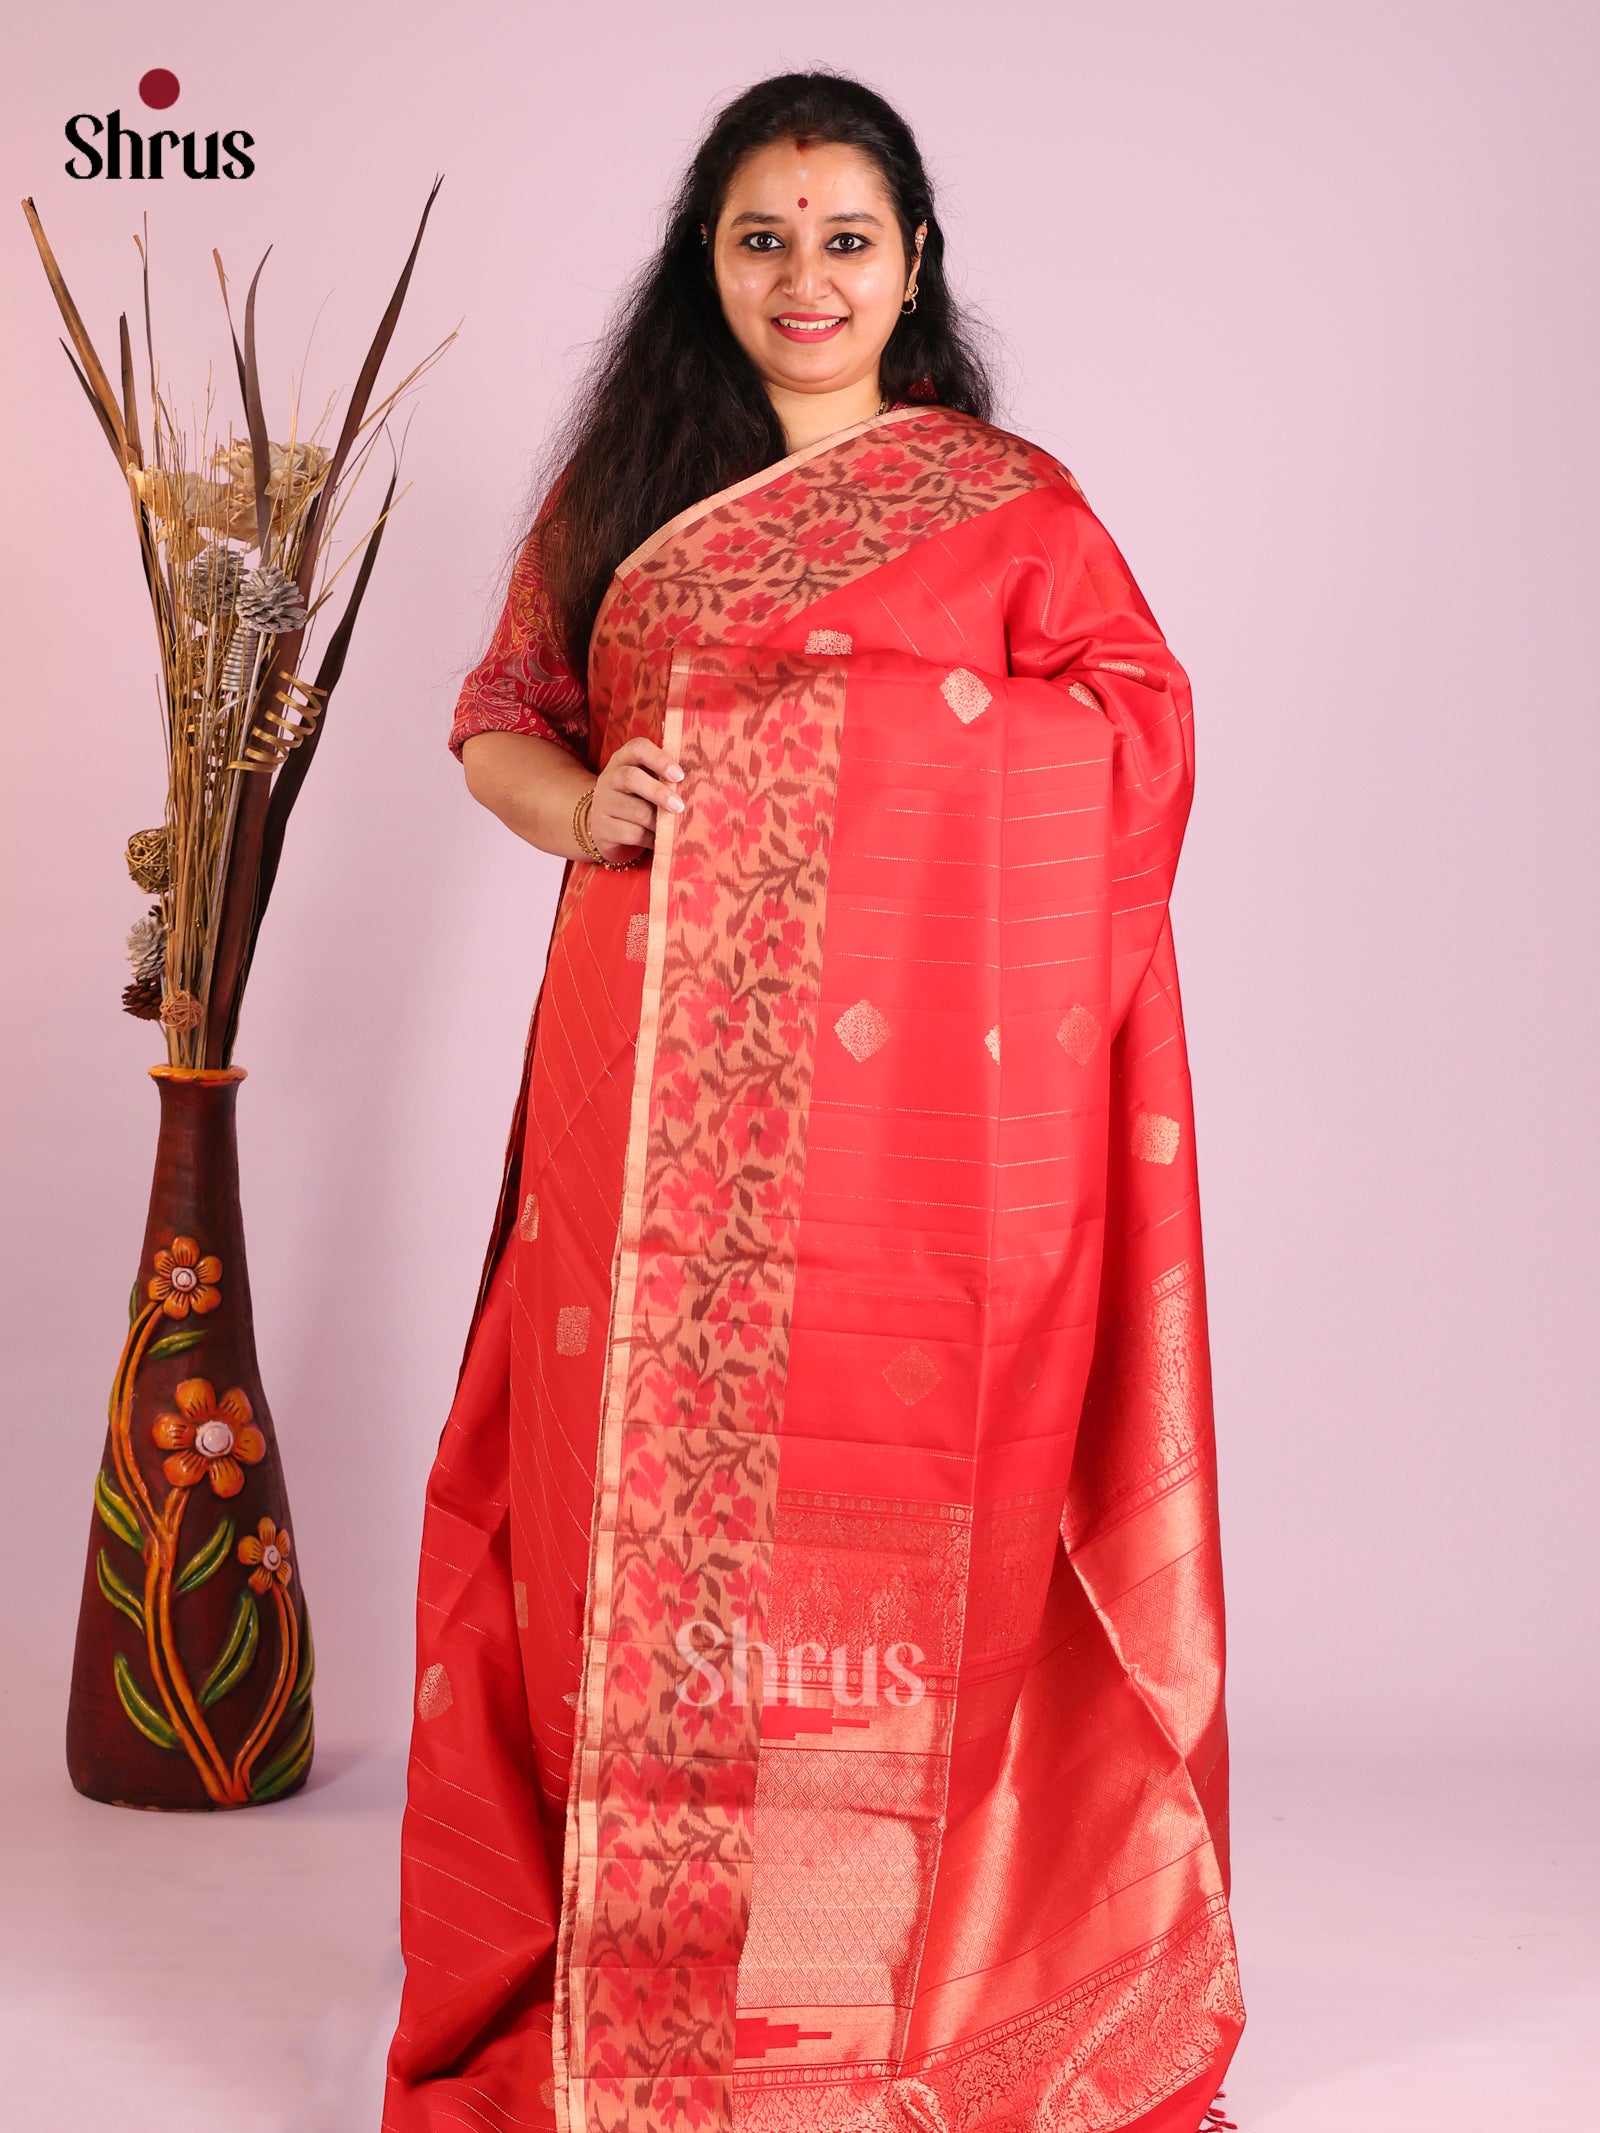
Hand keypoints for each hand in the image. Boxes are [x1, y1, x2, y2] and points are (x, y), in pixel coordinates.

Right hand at [589, 736, 684, 864]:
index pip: (637, 748)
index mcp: (623, 759)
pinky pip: (631, 833)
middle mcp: (609, 777)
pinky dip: (650, 838)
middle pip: (631, 778)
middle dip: (659, 792)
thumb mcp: (647, 782)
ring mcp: (603, 803)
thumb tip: (698, 785)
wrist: (605, 826)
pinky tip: (657, 838)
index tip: (679, 775)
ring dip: (657, 821)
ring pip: (634, 810)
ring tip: (671, 827)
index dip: (659, 759)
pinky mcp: (603, 828)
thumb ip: (665, 778)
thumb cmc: (637, 799)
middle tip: (679, 806)